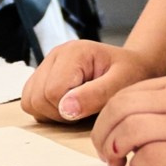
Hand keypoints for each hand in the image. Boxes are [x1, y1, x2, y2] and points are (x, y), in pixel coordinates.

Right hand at [22, 39, 156, 123]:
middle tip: (85, 109)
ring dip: (51, 112)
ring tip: (77, 107)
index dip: (68, 110)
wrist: (134, 67)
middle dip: (59, 113)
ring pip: (30, 100)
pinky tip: (69, 106)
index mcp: (74, 52)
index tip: (90, 108)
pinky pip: (31, 100)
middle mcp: (56, 54)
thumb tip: (65, 109)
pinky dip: (47, 110)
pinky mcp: (45, 75)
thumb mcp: (122, 84)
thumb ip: (96, 95)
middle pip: (37, 98)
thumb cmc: (132, 74)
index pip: (52, 92)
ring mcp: (48, 64)